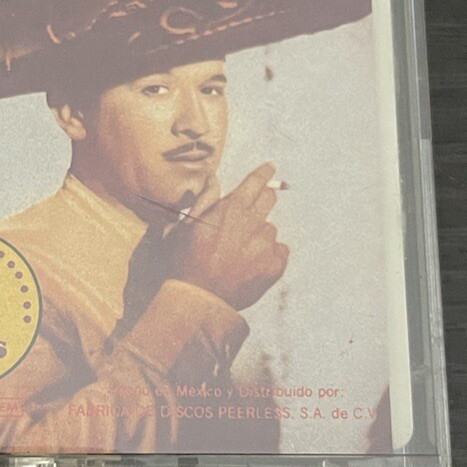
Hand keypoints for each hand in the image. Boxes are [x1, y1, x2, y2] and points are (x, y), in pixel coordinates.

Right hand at [163, 162, 288, 311]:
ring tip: (241, 253)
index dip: (264, 173)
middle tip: (252, 213)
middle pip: (269, 200)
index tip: (270, 168)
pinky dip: (269, 256)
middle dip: (263, 200)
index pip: (255, 182)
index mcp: (231, 208)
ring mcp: (266, 245)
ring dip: (259, 236)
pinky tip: (252, 265)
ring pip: (270, 230)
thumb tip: (215, 182)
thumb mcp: (186, 226)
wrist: (199, 299)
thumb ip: (205, 201)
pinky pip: (280, 252)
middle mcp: (253, 222)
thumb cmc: (186, 261)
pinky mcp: (275, 266)